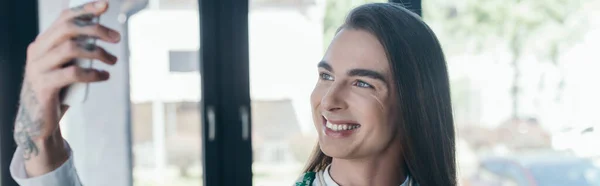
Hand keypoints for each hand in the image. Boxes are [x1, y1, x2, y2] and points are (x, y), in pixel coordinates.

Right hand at [13, 0, 120, 175]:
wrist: (39, 122)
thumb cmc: (58, 91)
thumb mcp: (67, 67)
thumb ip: (77, 52)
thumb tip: (105, 35)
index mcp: (42, 43)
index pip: (64, 18)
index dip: (85, 9)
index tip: (105, 6)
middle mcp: (37, 52)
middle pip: (69, 29)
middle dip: (96, 30)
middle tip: (117, 38)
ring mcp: (38, 69)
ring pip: (71, 48)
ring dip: (98, 52)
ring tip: (113, 61)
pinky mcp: (44, 87)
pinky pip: (72, 73)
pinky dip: (93, 73)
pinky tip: (104, 76)